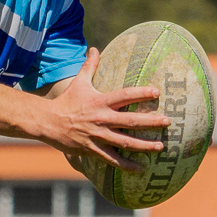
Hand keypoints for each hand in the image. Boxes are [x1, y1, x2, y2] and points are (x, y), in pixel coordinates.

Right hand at [37, 48, 170, 171]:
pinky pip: (112, 159)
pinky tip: (140, 168)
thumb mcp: (79, 82)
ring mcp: (98, 136)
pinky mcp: (93, 150)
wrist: (49, 122)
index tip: (157, 92)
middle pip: (131, 120)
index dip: (141, 93)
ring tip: (160, 146)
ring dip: (144, 145)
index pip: (124, 95)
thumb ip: (89, 66)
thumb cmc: (67, 102)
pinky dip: (126, 165)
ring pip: (125, 142)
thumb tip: (95, 48)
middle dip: (151, 122)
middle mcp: (102, 119)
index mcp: (101, 102)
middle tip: (168, 122)